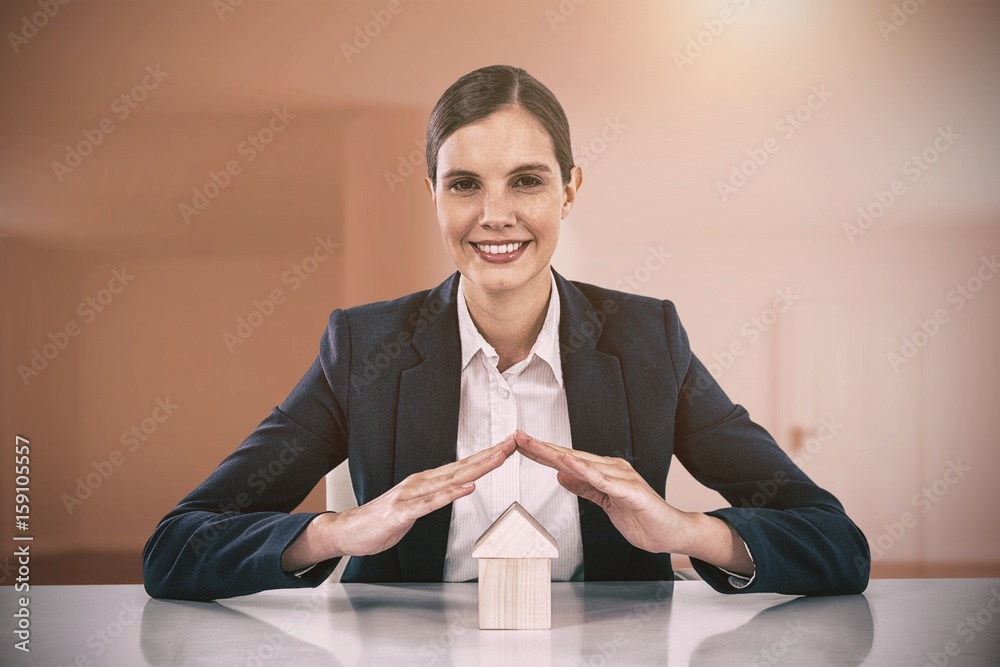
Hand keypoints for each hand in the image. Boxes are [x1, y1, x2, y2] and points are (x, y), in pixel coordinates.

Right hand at [288, 434, 515, 567]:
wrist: (348, 531)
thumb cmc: (382, 520)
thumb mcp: (415, 506)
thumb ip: (435, 496)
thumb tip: (458, 488)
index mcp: (426, 481)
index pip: (463, 466)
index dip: (487, 456)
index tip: (508, 447)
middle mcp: (421, 482)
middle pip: (462, 467)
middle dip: (489, 455)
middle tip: (512, 443)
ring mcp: (411, 495)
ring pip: (450, 480)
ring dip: (476, 469)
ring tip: (498, 459)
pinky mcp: (402, 512)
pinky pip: (430, 503)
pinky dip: (450, 495)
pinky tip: (467, 489)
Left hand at [512, 429, 684, 553]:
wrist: (671, 532)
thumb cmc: (642, 518)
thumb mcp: (604, 502)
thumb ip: (584, 487)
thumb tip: (561, 475)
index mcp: (603, 471)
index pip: (566, 459)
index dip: (542, 452)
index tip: (519, 444)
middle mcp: (610, 468)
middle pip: (569, 456)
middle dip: (541, 447)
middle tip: (517, 436)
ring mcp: (620, 477)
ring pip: (581, 463)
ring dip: (556, 454)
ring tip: (534, 445)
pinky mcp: (628, 491)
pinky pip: (601, 480)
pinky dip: (582, 470)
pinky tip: (566, 463)